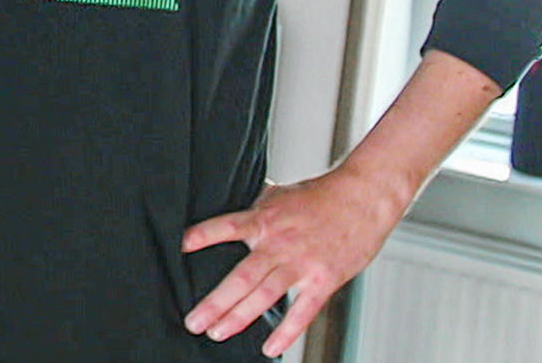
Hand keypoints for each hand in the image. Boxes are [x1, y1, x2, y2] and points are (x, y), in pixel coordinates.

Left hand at [182, 165, 409, 356]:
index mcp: (263, 219)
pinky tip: (270, 348)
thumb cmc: (320, 196)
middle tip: (192, 321)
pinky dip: (286, 332)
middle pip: (240, 276)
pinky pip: (303, 311)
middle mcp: (278, 242)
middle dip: (214, 302)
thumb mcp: (279, 194)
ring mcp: (301, 263)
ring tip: (216, 334)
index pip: (225, 227)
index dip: (201, 236)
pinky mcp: (324, 279)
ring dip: (239, 317)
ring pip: (265, 295)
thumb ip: (253, 205)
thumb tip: (229, 200)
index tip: (178, 248)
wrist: (364, 198)